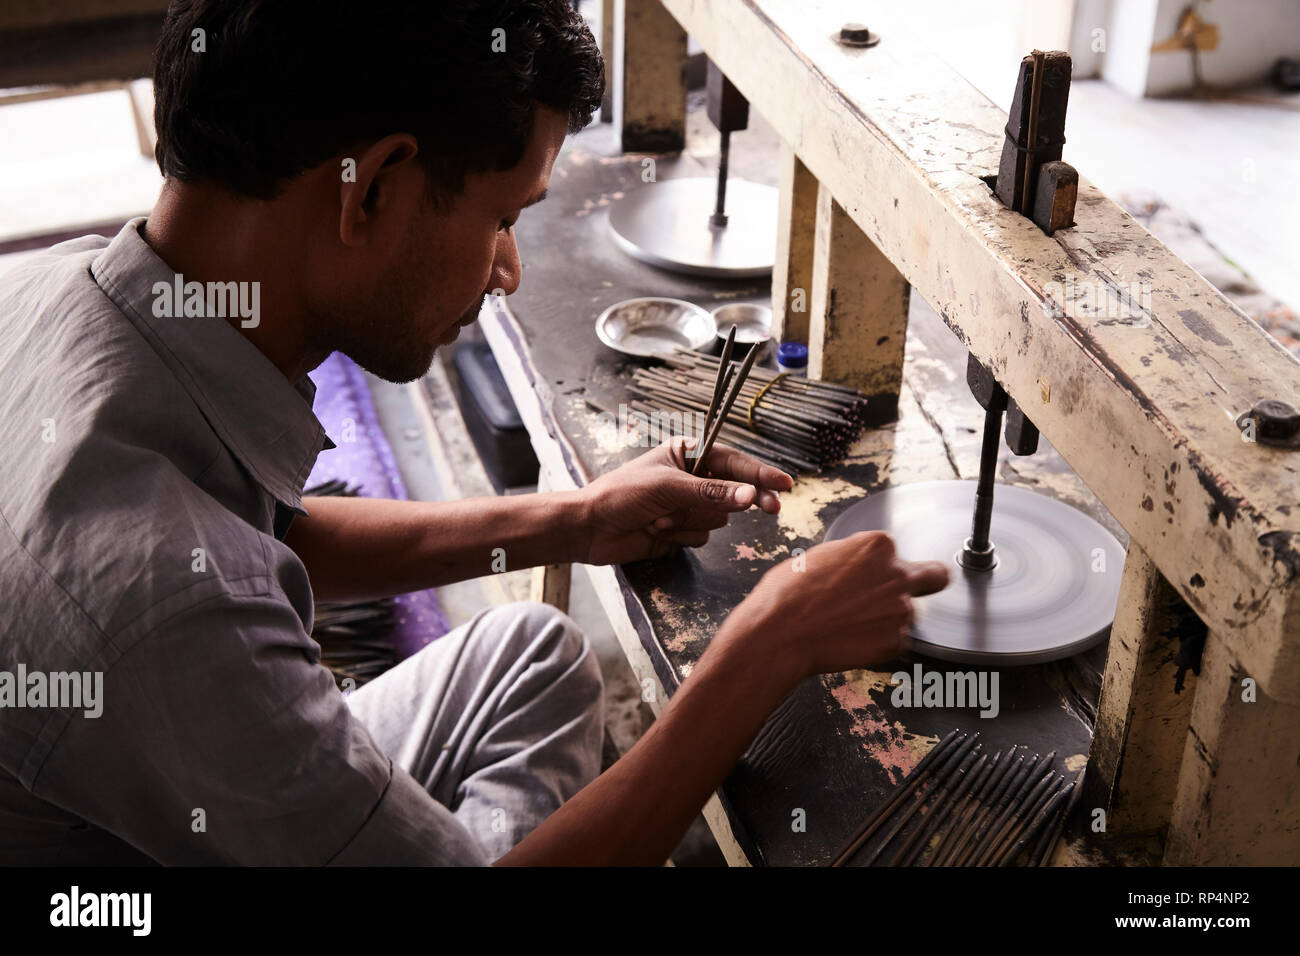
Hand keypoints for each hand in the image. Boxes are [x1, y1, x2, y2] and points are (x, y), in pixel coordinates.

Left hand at [578, 437, 793, 565]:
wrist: (591, 529)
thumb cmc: (622, 495)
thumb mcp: (667, 488)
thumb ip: (711, 493)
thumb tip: (750, 496)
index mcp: (688, 455)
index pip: (734, 461)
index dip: (760, 472)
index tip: (785, 483)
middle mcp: (693, 479)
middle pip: (734, 492)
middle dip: (738, 501)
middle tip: (772, 510)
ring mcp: (688, 507)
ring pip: (719, 518)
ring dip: (690, 521)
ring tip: (659, 518)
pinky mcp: (682, 531)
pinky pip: (703, 537)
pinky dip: (681, 536)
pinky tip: (656, 531)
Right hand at [720, 531, 949, 679]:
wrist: (780, 632)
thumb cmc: (788, 594)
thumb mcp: (820, 557)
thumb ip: (853, 559)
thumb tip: (857, 567)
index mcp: (877, 546)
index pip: (898, 553)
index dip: (884, 567)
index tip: (872, 577)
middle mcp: (897, 575)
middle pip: (933, 578)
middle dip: (924, 584)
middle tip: (900, 596)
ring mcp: (901, 610)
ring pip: (907, 613)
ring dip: (888, 619)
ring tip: (851, 625)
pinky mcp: (896, 641)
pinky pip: (895, 641)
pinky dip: (878, 643)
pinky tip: (850, 640)